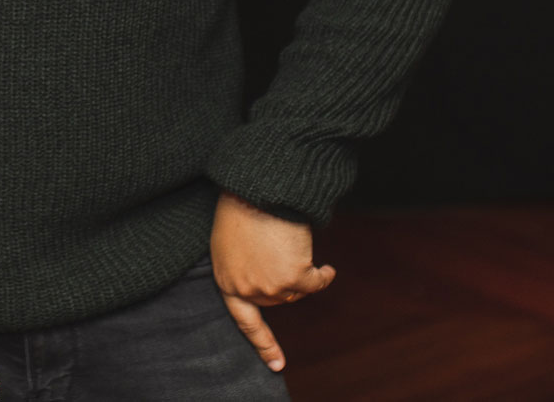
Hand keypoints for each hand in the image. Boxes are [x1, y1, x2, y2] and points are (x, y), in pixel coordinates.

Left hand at [210, 192, 335, 372]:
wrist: (256, 187)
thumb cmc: (242, 206)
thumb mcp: (230, 244)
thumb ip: (243, 270)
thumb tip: (264, 285)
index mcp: (226, 281)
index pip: (245, 321)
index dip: (263, 343)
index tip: (277, 365)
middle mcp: (246, 290)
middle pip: (278, 299)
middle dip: (285, 278)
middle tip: (280, 248)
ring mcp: (269, 288)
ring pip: (297, 290)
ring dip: (301, 270)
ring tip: (290, 244)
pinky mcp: (293, 279)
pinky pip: (316, 284)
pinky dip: (324, 275)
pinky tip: (327, 268)